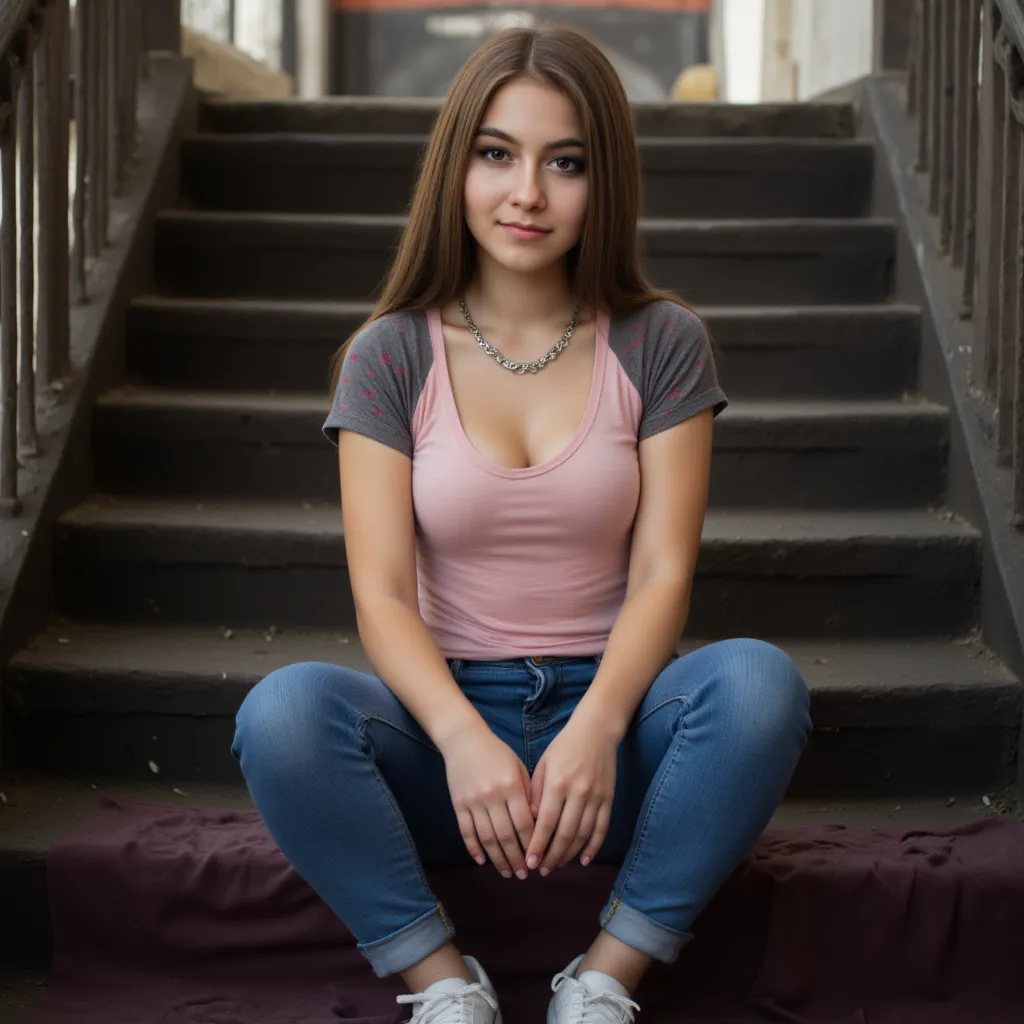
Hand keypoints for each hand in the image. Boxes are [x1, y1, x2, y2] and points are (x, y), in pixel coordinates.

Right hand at [443, 724, 534, 878]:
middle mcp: (492, 796)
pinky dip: (474, 849)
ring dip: (498, 859)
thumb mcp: (518, 768)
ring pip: (487, 838)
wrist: (464, 740)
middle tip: (524, 875)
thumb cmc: (497, 753)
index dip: (532, 845)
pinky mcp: (458, 804)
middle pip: (506, 835)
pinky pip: (466, 832)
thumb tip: (538, 824)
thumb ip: (528, 794)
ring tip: (507, 873)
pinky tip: (482, 861)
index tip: (539, 859)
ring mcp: (473, 801)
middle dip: (517, 859)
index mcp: (511, 785)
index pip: (524, 823)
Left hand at [526, 715, 617, 874]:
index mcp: (558, 783)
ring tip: (556, 866)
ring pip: (582, 835)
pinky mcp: (608, 799)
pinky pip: (601, 828)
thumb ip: (536, 793)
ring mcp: (596, 797)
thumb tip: (531, 822)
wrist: (596, 731)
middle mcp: (578, 793)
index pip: (546, 822)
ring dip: (568, 854)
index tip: (529, 860)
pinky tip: (583, 859)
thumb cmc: (564, 747)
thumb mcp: (544, 764)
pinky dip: (593, 846)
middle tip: (541, 870)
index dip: (538, 845)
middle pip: (564, 834)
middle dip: (551, 855)